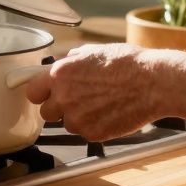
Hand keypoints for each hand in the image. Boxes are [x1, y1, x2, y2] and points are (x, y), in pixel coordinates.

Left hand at [25, 44, 159, 141]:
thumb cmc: (127, 64)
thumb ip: (71, 61)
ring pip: (67, 124)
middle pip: (46, 113)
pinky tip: (109, 113)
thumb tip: (63, 64)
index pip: (32, 92)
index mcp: (60, 74)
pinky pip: (85, 133)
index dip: (41, 93)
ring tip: (100, 105)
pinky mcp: (92, 133)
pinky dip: (94, 126)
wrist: (153, 83)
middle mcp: (64, 97)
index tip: (46, 94)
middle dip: (59, 108)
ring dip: (78, 118)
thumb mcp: (93, 51)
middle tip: (78, 101)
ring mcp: (77, 118)